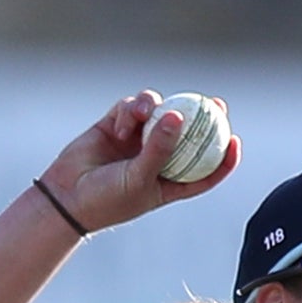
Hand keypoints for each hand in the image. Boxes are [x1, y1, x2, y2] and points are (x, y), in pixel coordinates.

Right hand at [41, 92, 241, 234]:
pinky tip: (125, 123)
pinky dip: (131, 111)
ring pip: (159, 113)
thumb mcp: (140, 178)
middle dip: (203, 117)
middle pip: (188, 135)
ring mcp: (137, 140)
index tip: (235, 140)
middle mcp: (157, 159)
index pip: (204, 170)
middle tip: (217, 103)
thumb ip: (159, 148)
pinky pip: (132, 108)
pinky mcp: (117, 125)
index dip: (223, 157)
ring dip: (156, 108)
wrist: (67, 196)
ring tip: (145, 113)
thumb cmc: (108, 199)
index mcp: (170, 182)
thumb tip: (179, 118)